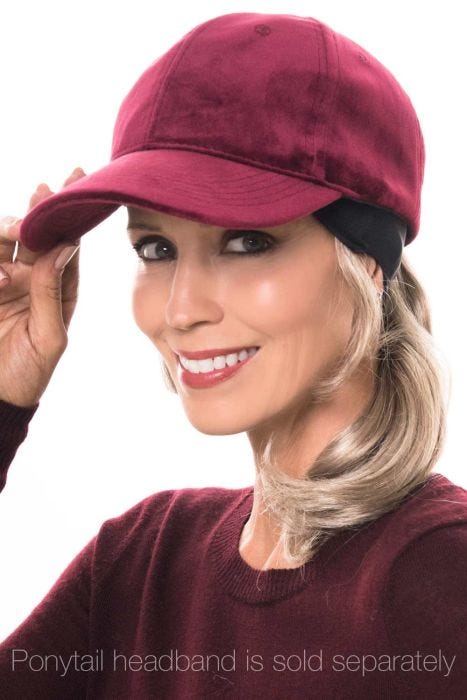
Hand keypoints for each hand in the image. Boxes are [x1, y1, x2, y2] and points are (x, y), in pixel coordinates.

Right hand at [0, 168, 85, 406]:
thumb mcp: (48, 336)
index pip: (67, 245)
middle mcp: (32, 280)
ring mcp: (4, 282)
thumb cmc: (29, 372)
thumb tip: (67, 245)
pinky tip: (1, 276)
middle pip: (36, 235)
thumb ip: (53, 291)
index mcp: (58, 289)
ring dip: (10, 230)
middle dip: (39, 210)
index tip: (76, 182)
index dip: (72, 216)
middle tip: (42, 192)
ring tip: (17, 232)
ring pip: (5, 242)